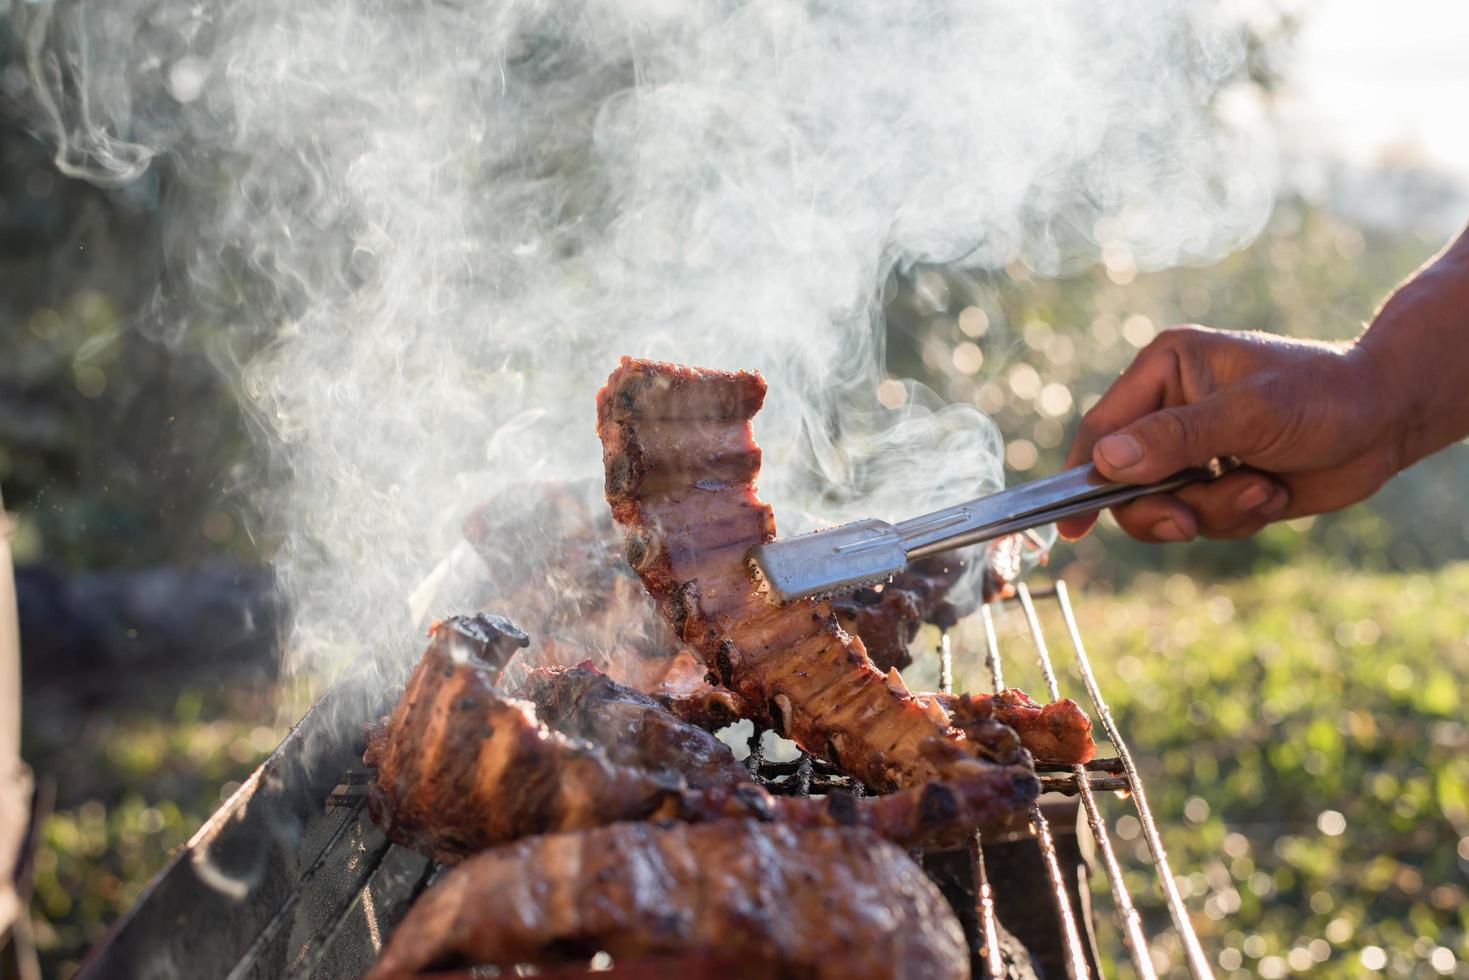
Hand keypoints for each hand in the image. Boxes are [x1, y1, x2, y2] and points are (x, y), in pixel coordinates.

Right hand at [1057, 325, 1404, 541]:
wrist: (1389, 419)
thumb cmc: (1324, 395)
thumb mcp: (1249, 414)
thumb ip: (1175, 438)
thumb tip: (1104, 462)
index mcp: (1164, 369)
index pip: (1101, 429)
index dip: (1082, 478)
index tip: (1069, 526)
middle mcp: (1168, 408)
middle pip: (1123, 482)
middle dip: (1163, 508)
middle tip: (1189, 523)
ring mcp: (1192, 449)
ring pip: (1164, 508)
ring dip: (1214, 512)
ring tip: (1263, 487)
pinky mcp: (1217, 482)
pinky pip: (1200, 521)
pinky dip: (1236, 517)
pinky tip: (1274, 490)